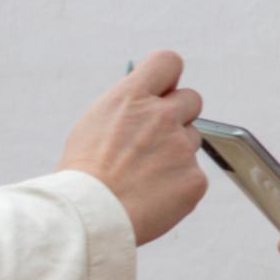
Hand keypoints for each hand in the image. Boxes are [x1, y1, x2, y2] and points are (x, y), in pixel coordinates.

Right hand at [59, 50, 208, 244]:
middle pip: (192, 99)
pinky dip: (178, 186)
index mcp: (132, 97)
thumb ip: (127, 109)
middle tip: (157, 139)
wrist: (91, 216)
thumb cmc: (84, 175)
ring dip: (176, 153)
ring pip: (192, 140)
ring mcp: (181, 148)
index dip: (168, 77)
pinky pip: (194, 176)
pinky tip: (153, 197)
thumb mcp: (95, 125)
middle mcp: (162, 116)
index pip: (168, 62)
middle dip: (179, 115)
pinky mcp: (194, 179)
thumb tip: (144, 100)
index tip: (163, 90)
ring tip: (145, 176)